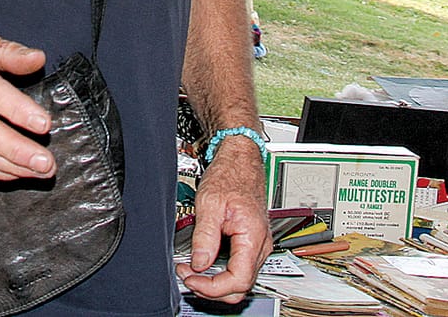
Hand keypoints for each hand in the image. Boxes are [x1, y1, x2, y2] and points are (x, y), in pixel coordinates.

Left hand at [176, 138, 270, 301]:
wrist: (240, 160)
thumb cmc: (230, 174)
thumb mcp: (210, 203)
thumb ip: (205, 236)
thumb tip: (199, 263)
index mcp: (253, 236)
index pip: (238, 280)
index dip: (212, 286)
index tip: (192, 277)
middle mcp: (260, 245)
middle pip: (240, 286)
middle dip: (212, 287)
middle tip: (187, 274)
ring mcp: (257, 245)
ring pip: (240, 280)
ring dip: (215, 281)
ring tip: (191, 269)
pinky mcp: (251, 242)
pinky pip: (238, 267)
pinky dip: (220, 271)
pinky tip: (203, 262)